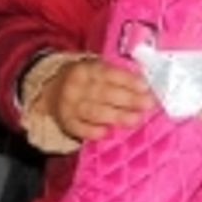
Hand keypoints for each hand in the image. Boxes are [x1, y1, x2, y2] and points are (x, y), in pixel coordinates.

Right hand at [38, 58, 152, 141]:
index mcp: (87, 69)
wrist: (54, 90)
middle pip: (104, 93)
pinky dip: (93, 131)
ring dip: (116, 116)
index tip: (145, 87)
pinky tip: (108, 132)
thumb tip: (145, 86)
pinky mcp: (66, 123)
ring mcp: (69, 106)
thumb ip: (119, 75)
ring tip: (135, 119)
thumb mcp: (99, 69)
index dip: (127, 80)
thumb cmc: (89, 79)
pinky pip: (80, 129)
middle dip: (128, 99)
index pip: (109, 74)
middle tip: (148, 104)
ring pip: (94, 112)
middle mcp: (76, 87)